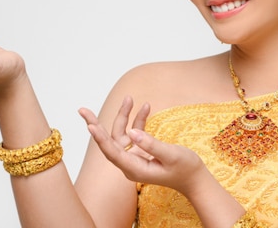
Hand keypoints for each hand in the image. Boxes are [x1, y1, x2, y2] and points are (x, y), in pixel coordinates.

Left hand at [79, 97, 207, 195]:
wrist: (195, 179)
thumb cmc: (185, 169)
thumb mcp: (171, 155)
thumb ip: (151, 144)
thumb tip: (133, 133)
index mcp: (134, 169)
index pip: (112, 152)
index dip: (100, 138)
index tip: (90, 125)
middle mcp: (130, 164)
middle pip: (108, 142)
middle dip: (96, 125)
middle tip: (82, 110)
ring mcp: (134, 157)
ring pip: (121, 134)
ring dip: (124, 116)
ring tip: (129, 98)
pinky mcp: (140, 152)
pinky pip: (134, 133)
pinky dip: (138, 120)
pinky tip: (145, 106)